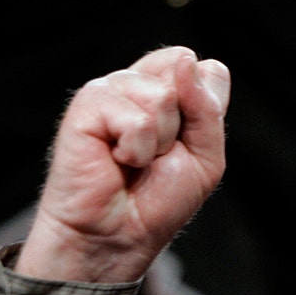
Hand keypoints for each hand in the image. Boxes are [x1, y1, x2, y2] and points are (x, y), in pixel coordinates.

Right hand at [16, 46, 230, 282]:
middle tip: (158, 156)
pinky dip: (135, 150)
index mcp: (168, 90)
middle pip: (184, 71)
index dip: (205, 107)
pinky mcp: (87, 104)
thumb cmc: (158, 199)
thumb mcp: (207, 156)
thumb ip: (208, 108)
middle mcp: (139, 84)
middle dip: (183, 126)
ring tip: (135, 160)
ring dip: (158, 142)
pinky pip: (136, 119)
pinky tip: (116, 161)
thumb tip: (187, 60)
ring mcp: (112, 90)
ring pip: (162, 96)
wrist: (120, 234)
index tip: (186, 143)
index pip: (205, 69)